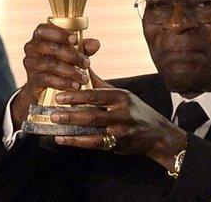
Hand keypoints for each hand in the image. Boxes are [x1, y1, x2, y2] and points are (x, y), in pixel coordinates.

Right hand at [11, 23, 99, 129]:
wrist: (49, 86)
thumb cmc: (63, 61)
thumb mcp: (74, 52)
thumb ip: (84, 47)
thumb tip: (95, 44)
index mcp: (41, 36)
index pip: (44, 29)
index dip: (59, 33)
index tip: (75, 40)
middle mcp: (32, 47)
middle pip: (51, 48)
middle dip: (72, 56)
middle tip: (87, 63)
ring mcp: (30, 64)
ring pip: (50, 64)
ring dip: (71, 71)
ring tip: (84, 78)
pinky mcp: (32, 80)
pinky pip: (47, 80)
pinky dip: (63, 83)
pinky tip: (75, 86)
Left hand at [50, 73, 187, 170]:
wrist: (156, 133)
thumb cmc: (135, 110)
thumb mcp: (121, 94)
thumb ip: (100, 84)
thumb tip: (81, 65)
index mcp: (121, 96)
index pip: (96, 95)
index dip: (77, 96)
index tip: (60, 95)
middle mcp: (122, 112)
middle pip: (93, 113)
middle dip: (72, 114)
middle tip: (53, 112)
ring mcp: (121, 130)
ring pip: (93, 130)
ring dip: (72, 130)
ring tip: (54, 128)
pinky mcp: (118, 144)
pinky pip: (95, 143)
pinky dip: (77, 142)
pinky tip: (63, 139)